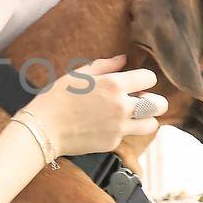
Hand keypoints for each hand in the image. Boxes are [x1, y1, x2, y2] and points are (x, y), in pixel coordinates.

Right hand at [23, 54, 167, 155]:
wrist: (43, 128)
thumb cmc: (56, 97)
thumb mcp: (78, 74)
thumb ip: (105, 66)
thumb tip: (124, 59)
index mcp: (114, 85)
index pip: (149, 78)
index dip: (144, 78)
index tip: (136, 82)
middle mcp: (122, 107)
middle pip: (158, 104)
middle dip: (154, 101)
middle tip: (142, 100)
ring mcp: (119, 127)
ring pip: (151, 124)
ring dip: (146, 119)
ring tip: (133, 116)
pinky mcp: (112, 143)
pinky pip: (128, 135)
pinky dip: (123, 130)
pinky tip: (107, 126)